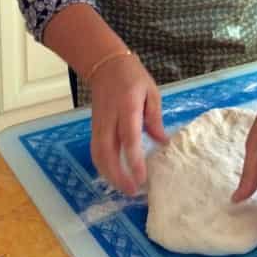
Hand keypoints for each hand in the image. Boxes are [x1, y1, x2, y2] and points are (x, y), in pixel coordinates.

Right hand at [89, 54, 168, 195]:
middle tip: (133, 191)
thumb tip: (163, 142)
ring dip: (109, 175)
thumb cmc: (133, 78)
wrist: (105, 66)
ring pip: (98, 155)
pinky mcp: (94, 128)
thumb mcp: (152, 92)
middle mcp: (109, 120)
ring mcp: (99, 125)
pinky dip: (103, 166)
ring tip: (125, 188)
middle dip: (118, 175)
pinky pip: (96, 151)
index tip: (142, 178)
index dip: (134, 161)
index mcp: (127, 108)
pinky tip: (113, 176)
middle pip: (108, 153)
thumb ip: (155, 118)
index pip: (129, 139)